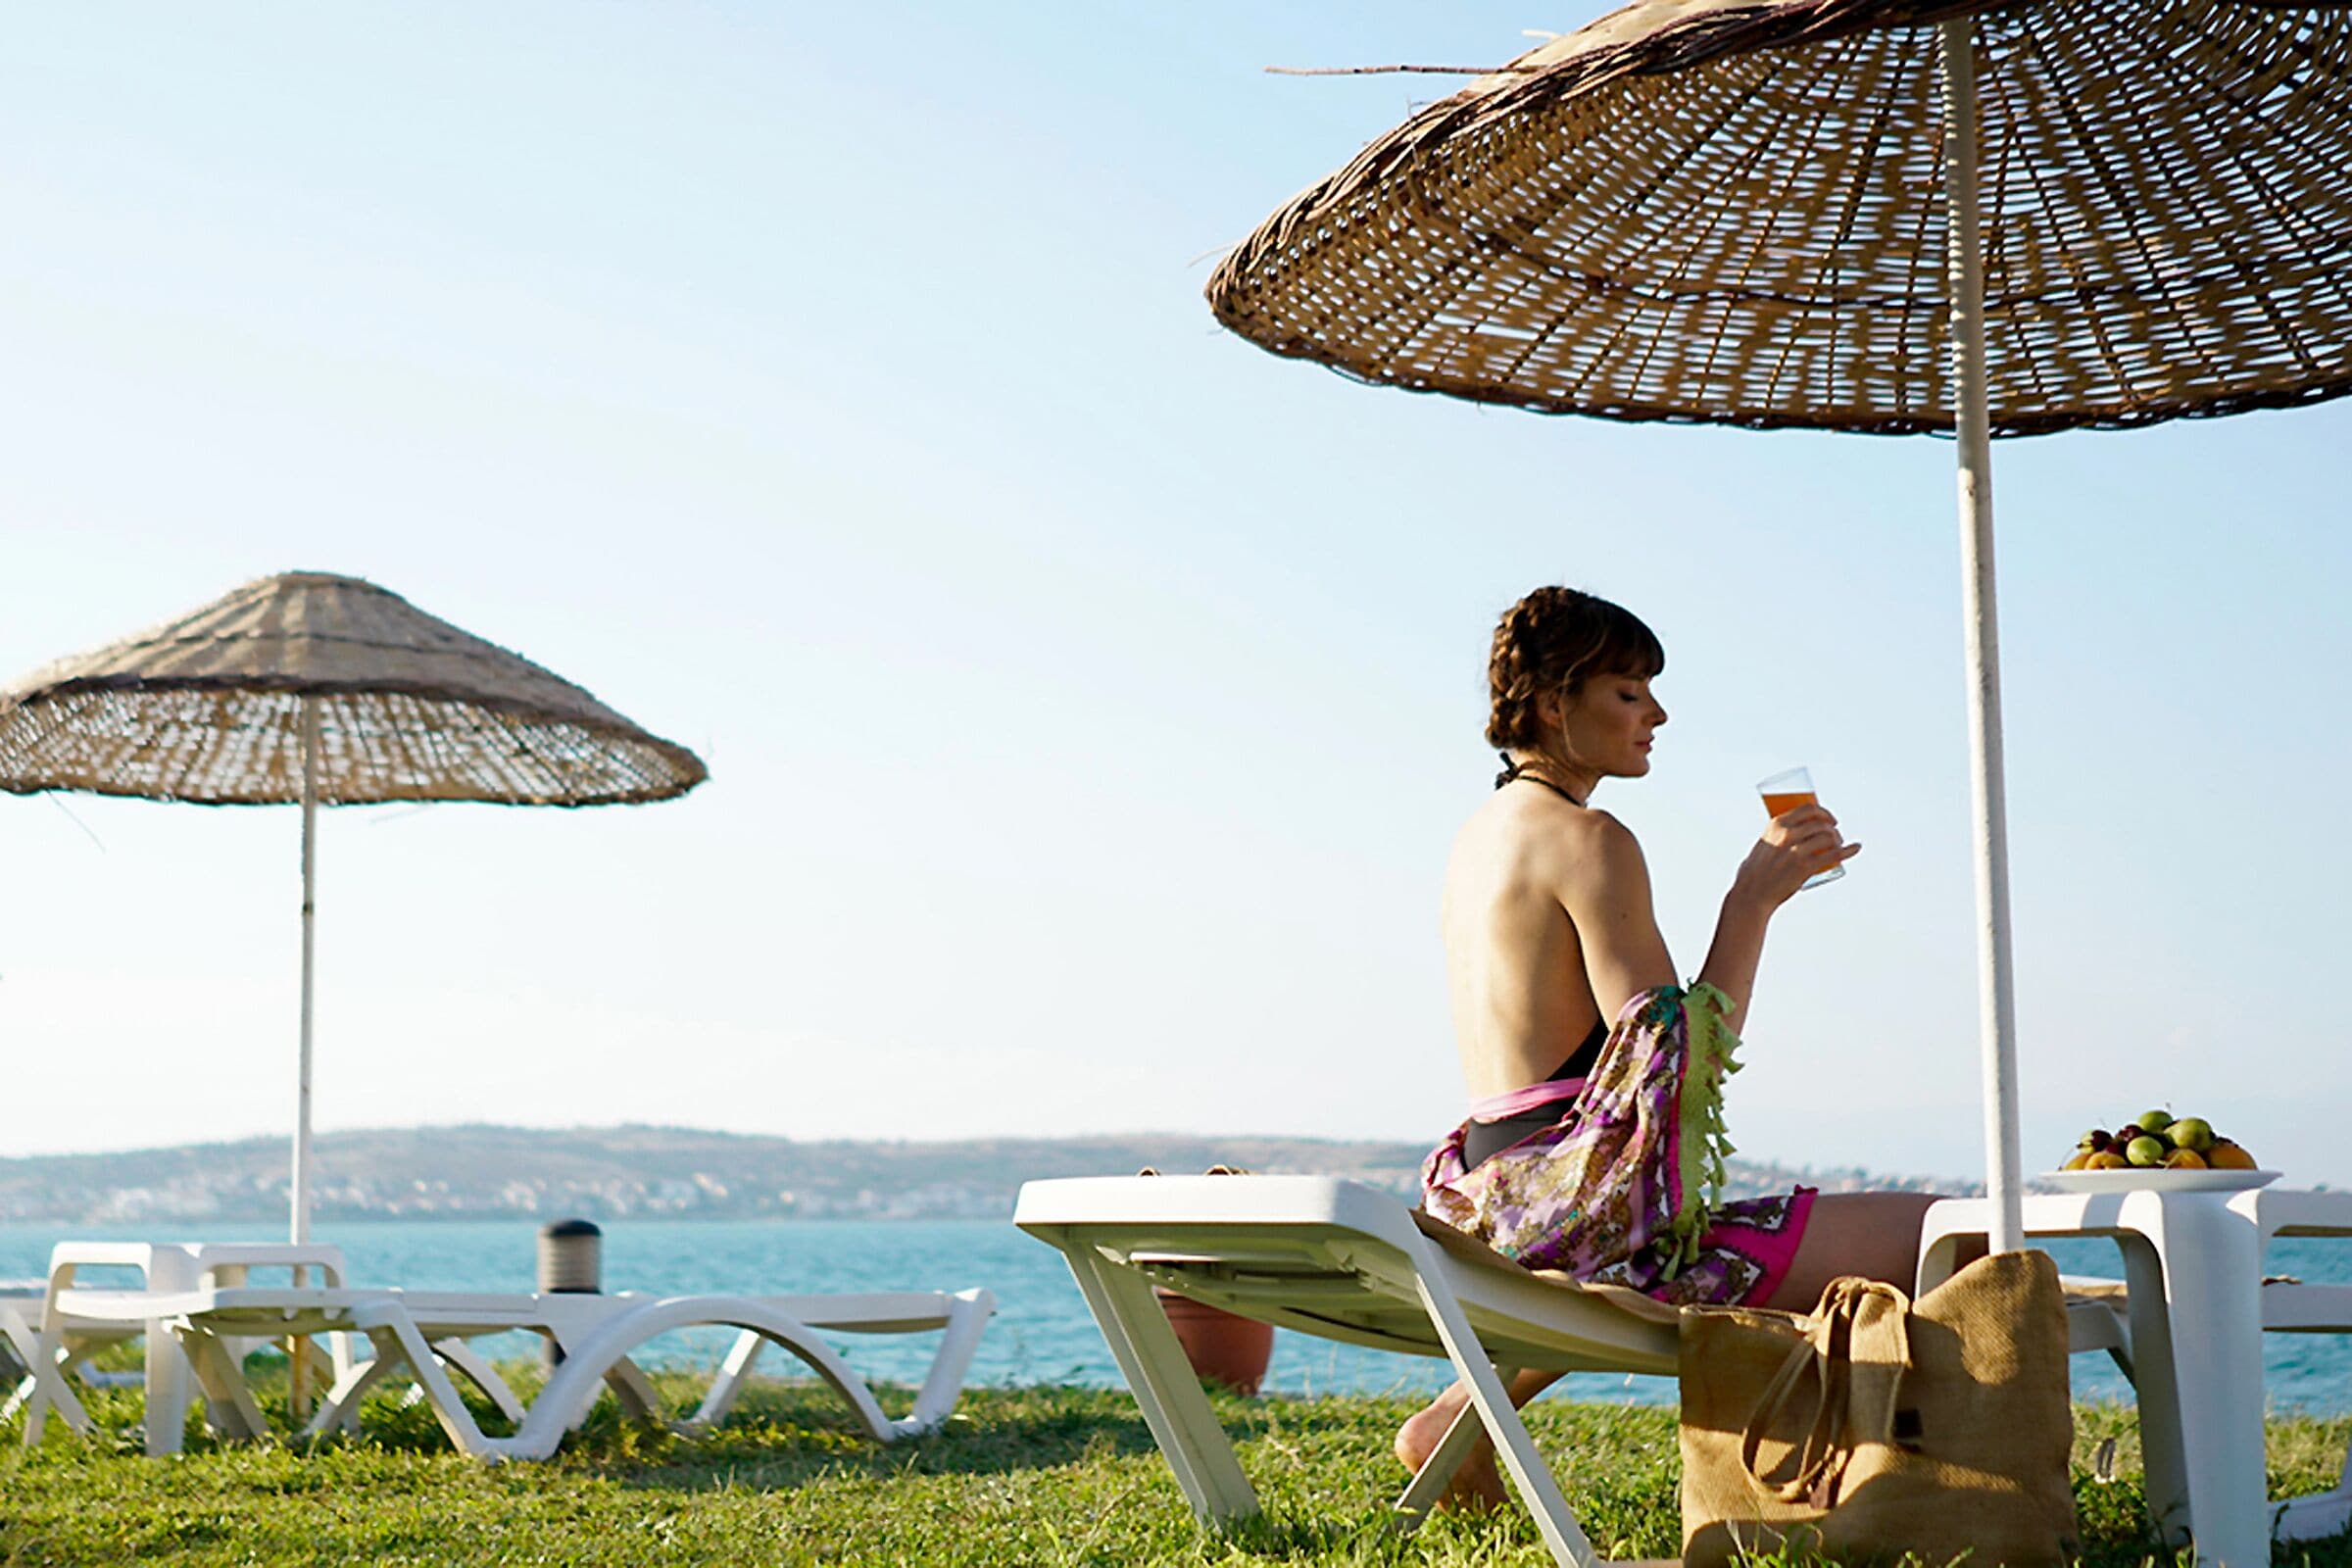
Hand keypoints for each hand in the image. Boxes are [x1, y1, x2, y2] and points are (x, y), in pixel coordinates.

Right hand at [1735, 803, 1860, 908]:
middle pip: (1820, 823)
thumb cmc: (1754, 870)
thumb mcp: (1763, 843)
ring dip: (1838, 839)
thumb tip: (1791, 831)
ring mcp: (1796, 851)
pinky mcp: (1804, 868)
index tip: (1830, 820)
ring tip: (1838, 845)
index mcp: (1776, 824)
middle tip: (1835, 836)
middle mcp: (1787, 834)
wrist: (1751, 893)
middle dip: (1832, 827)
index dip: (1824, 812)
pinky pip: (1833, 855)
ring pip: (1828, 837)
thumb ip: (1777, 836)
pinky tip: (1856, 848)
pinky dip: (1848, 851)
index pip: (1808, 809)